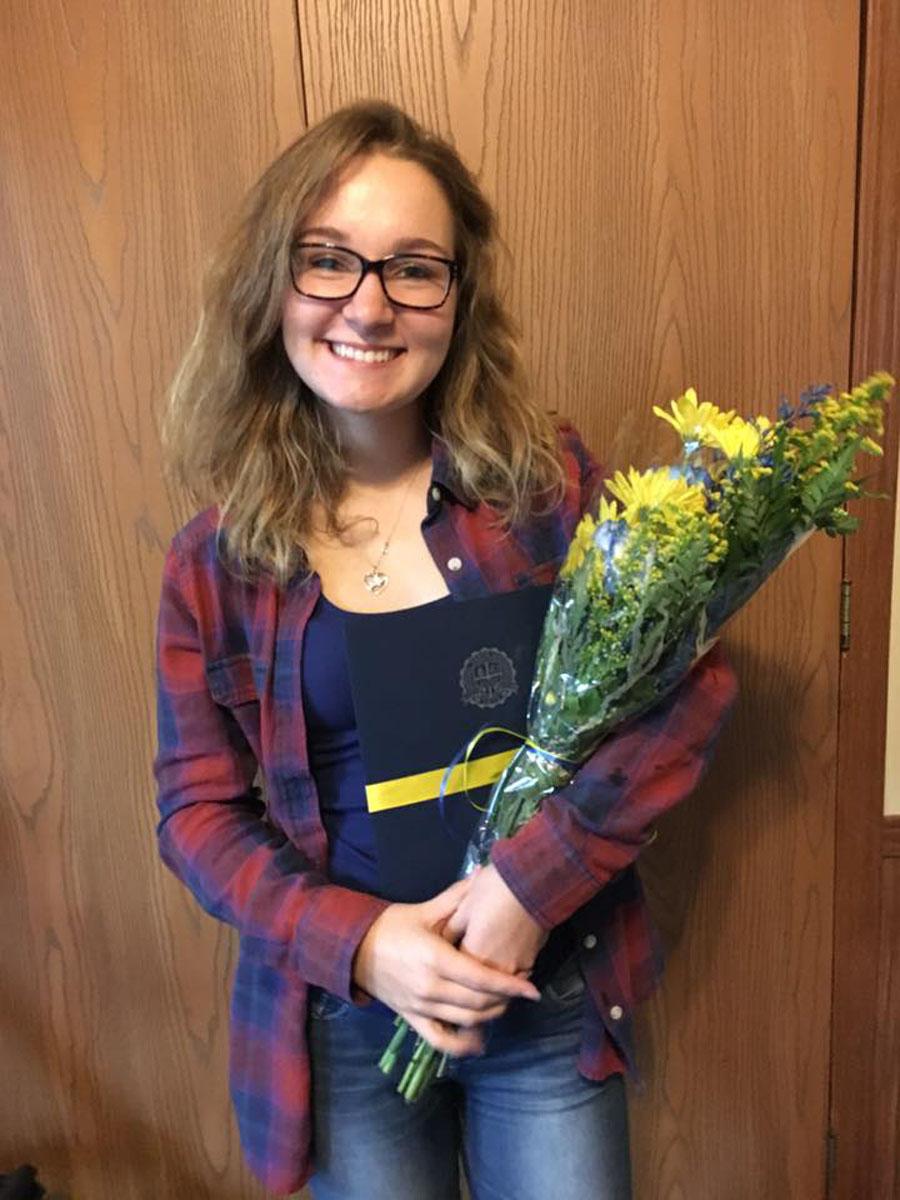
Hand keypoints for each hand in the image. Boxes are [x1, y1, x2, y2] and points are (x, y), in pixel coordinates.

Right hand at [352, 877, 540, 1056]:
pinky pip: (441, 1040)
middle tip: (521, 988)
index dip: (510, 986)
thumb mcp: (424, 910)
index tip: (533, 989)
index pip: (481, 978)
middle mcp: (430, 987)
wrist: (354, 949)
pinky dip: (463, 1046)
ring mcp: (421, 1007)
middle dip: (505, 999)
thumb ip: (457, 898)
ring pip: (466, 1020)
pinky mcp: (412, 1020)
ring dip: (491, 1016)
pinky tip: (480, 1043)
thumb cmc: (391, 926)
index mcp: (435, 958)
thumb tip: (485, 876)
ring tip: (506, 1003)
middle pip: (479, 1002)